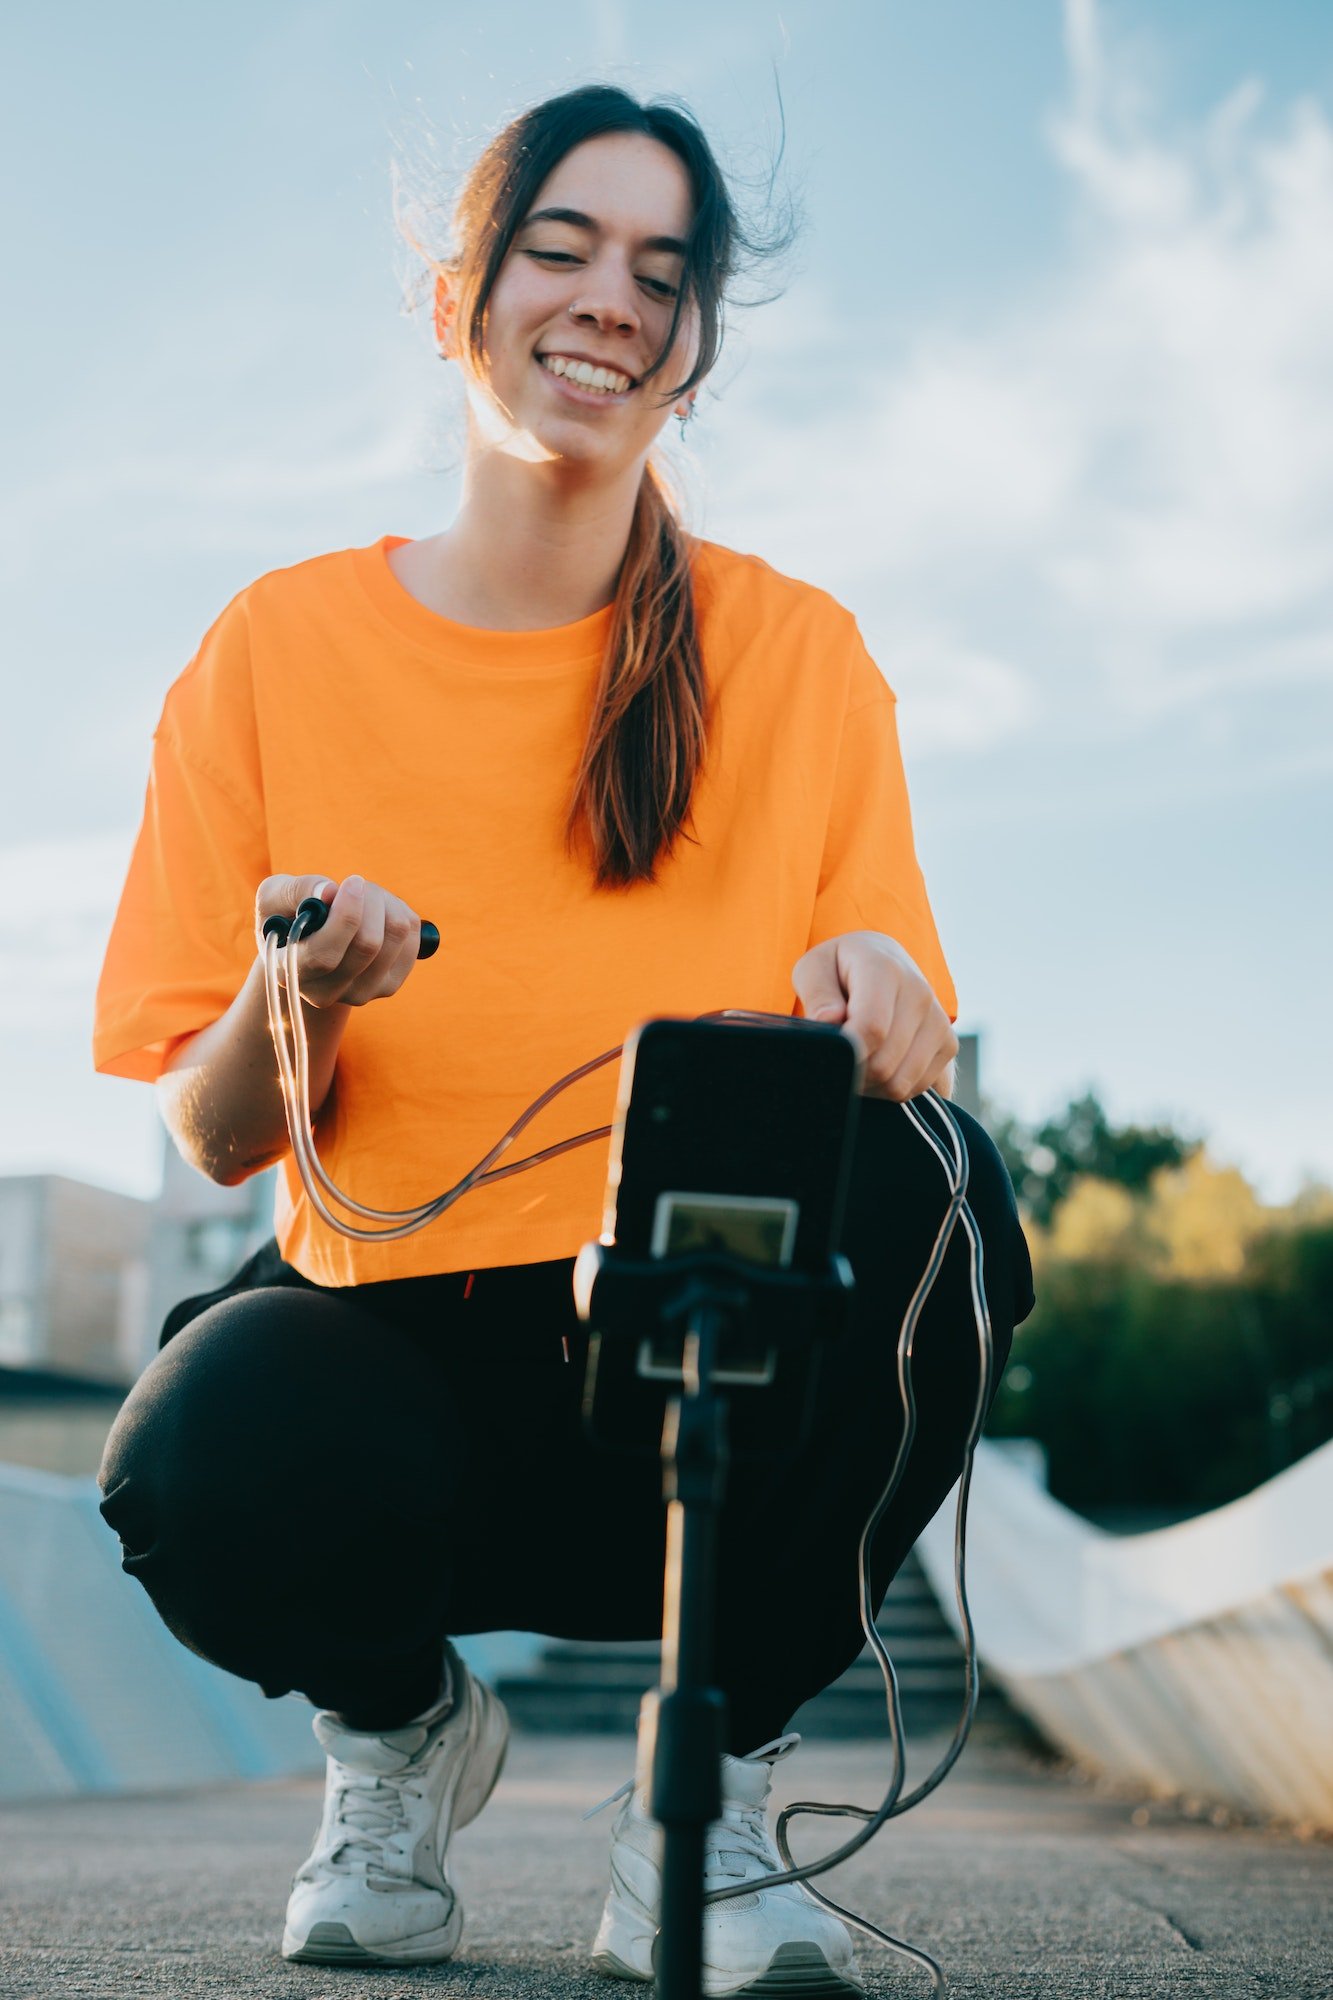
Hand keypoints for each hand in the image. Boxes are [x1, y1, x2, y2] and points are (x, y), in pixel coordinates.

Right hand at [254, 873, 425, 1009]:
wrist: (308, 949)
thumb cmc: (288, 917)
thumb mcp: (274, 896)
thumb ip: (295, 891)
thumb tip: (329, 891)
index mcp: (290, 973)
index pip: (325, 955)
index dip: (345, 916)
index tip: (352, 882)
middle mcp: (326, 993)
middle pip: (368, 945)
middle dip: (370, 900)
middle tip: (356, 884)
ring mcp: (361, 993)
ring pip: (396, 935)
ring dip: (385, 901)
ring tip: (365, 896)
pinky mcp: (390, 985)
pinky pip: (412, 937)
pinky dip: (400, 911)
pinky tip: (378, 912)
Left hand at [791, 931, 958, 1100]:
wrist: (883, 961)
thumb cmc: (841, 970)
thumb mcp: (814, 969)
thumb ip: (818, 994)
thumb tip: (829, 1020)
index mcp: (885, 969)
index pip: (871, 1028)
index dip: (846, 1054)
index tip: (829, 1058)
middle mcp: (920, 992)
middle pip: (884, 1063)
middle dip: (854, 1073)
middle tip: (837, 1062)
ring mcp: (939, 1020)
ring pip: (901, 1082)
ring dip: (871, 1085)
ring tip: (856, 1063)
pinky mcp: (948, 1044)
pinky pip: (917, 1087)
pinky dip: (892, 1088)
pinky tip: (877, 1066)